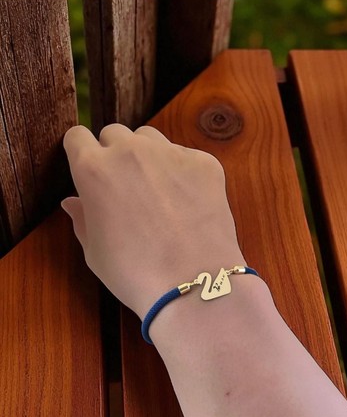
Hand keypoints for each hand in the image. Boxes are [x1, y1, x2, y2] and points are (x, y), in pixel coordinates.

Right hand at [62, 124, 245, 319]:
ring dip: (148, 156)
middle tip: (126, 187)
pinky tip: (188, 203)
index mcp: (94, 169)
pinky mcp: (203, 162)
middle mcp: (130, 151)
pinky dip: (182, 172)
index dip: (82, 152)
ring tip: (158, 192)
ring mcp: (170, 152)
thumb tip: (72, 201)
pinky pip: (185, 156)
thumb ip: (82, 218)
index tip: (89, 166)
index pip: (77, 136)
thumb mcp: (94, 251)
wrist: (193, 283)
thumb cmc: (135, 273)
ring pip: (151, 138)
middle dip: (115, 154)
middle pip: (115, 134)